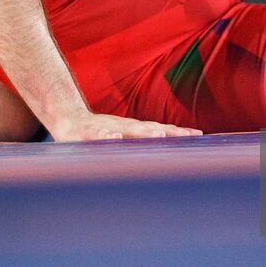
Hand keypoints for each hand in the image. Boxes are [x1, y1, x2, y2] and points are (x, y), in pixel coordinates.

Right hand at [49, 111, 201, 141]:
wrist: (67, 118)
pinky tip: (115, 137)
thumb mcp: (122, 137)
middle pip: (148, 129)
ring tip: (158, 134)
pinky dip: (107, 135)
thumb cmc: (100, 133)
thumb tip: (165, 148)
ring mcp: (105, 128)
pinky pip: (98, 135)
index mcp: (133, 130)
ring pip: (126, 129)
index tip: (198, 135)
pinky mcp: (86, 133)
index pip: (160, 130)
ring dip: (142, 132)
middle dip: (166, 132)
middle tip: (184, 136)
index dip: (178, 132)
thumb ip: (141, 144)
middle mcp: (122, 126)